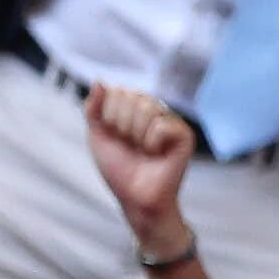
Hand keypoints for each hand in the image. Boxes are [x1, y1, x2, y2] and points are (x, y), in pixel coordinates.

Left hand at [81, 85, 195, 255]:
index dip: (108, 117)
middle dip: (121, 126)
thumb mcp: (98, 136)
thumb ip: (94, 108)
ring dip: (136, 136)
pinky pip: (161, 125)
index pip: (117, 92)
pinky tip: (158, 154)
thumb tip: (100, 81)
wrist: (135, 196)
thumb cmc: (118, 168)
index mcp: (135, 109)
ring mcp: (171, 120)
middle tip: (130, 146)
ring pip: (146, 109)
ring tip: (143, 151)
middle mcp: (155, 110)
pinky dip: (152, 143)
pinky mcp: (185, 134)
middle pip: (131, 97)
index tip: (114, 136)